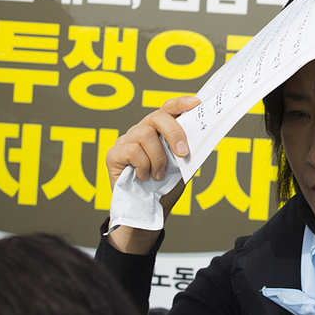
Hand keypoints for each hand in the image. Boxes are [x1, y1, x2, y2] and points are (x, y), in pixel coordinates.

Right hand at [105, 95, 199, 253]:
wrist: (148, 211)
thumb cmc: (164, 187)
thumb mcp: (181, 166)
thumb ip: (186, 149)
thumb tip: (201, 136)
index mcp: (158, 131)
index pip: (168, 109)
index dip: (181, 103)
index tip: (196, 103)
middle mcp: (141, 131)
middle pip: (157, 116)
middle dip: (174, 133)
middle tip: (184, 153)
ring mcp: (126, 141)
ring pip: (145, 134)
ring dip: (158, 157)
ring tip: (159, 175)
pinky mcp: (113, 154)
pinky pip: (132, 150)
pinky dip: (143, 165)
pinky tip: (144, 177)